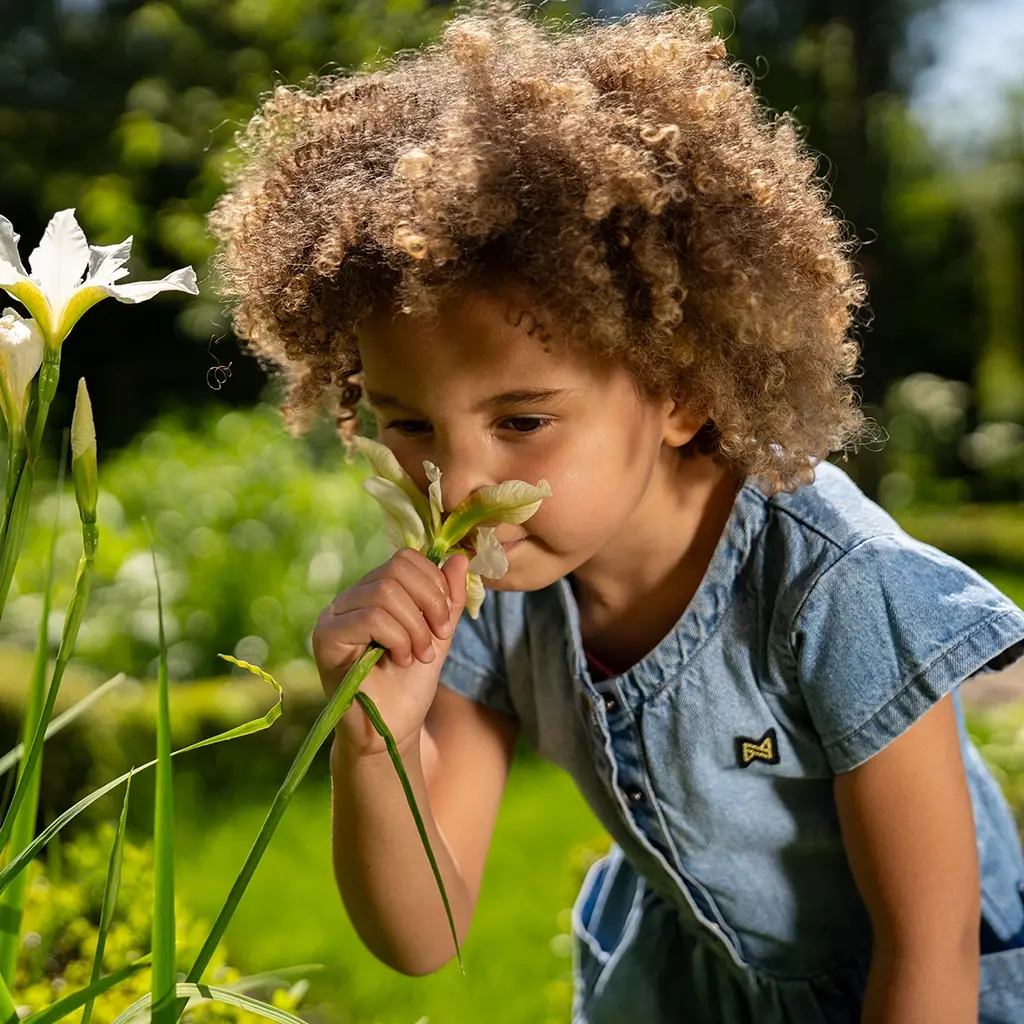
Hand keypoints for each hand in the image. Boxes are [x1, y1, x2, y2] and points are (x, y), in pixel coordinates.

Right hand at [312, 549, 468, 756]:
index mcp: (373, 592)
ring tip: (418, 656)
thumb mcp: (438, 635)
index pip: (405, 559)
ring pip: (385, 592)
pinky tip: (400, 661)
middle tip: (438, 638)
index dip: (434, 584)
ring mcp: (333, 616)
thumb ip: (448, 599)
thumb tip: (459, 558)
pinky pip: (370, 617)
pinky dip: (397, 638)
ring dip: (415, 628)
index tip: (446, 623)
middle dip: (429, 603)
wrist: (390, 731)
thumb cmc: (410, 686)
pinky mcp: (325, 637)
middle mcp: (349, 599)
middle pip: (396, 569)